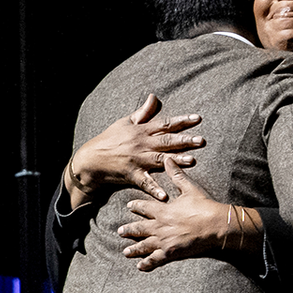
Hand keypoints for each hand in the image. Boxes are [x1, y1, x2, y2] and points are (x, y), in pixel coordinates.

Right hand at [66, 94, 203, 206]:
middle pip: (166, 141)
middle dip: (185, 141)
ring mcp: (138, 160)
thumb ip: (143, 112)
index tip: (198, 118)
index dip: (182, 121)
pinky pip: (145, 183)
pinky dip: (155, 189)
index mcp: (142, 131)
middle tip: (201, 140)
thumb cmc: (109, 139)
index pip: (165, 124)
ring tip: (192, 161)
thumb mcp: (125, 122)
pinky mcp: (132, 175)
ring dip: (176, 161)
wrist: (90, 159)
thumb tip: (154, 96)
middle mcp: (142, 144)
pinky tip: (165, 196)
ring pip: (160, 160)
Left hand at [119, 159, 261, 270]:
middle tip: (120, 231)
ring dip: (134, 249)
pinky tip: (140, 266)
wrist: (216, 226)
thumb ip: (176, 175)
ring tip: (126, 251)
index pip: (144, 208)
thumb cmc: (204, 207)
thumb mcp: (190, 188)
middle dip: (129, 230)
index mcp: (163, 210)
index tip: (129, 206)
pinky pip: (155, 260)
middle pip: (139, 229)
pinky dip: (147, 264)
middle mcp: (160, 226)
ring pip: (144, 246)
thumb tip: (168, 159)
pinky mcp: (171, 253)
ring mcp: (164, 241)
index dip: (136, 206)